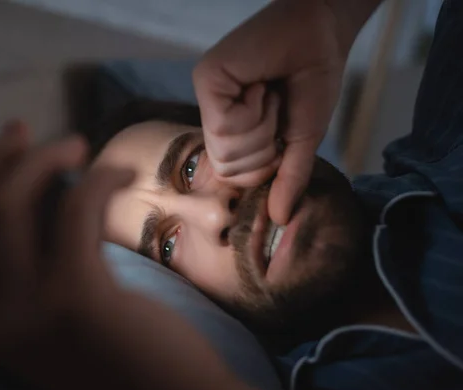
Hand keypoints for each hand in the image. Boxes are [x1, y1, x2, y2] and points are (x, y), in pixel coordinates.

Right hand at [0, 121, 133, 389]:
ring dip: (41, 160)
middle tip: (20, 130)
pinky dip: (96, 179)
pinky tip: (119, 171)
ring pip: (11, 207)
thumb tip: (38, 197)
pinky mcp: (78, 296)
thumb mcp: (65, 320)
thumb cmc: (127, 357)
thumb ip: (38, 274)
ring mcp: (32, 312)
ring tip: (74, 144)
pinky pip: (75, 210)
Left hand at [193, 0, 379, 223]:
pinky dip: (255, 109)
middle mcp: (212, 116)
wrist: (323, 31)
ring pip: (227, 149)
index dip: (266, 164)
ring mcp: (206, 97)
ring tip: (266, 92)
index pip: (236, 177)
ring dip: (262, 124)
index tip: (281, 127)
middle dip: (264, 144)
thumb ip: (288, 177)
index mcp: (230, 131)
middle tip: (274, 107)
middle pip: (228, 168)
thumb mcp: (302, 139)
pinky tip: (258, 83)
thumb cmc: (312, 81)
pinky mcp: (206, 79)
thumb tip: (280, 218)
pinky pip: (226, 124)